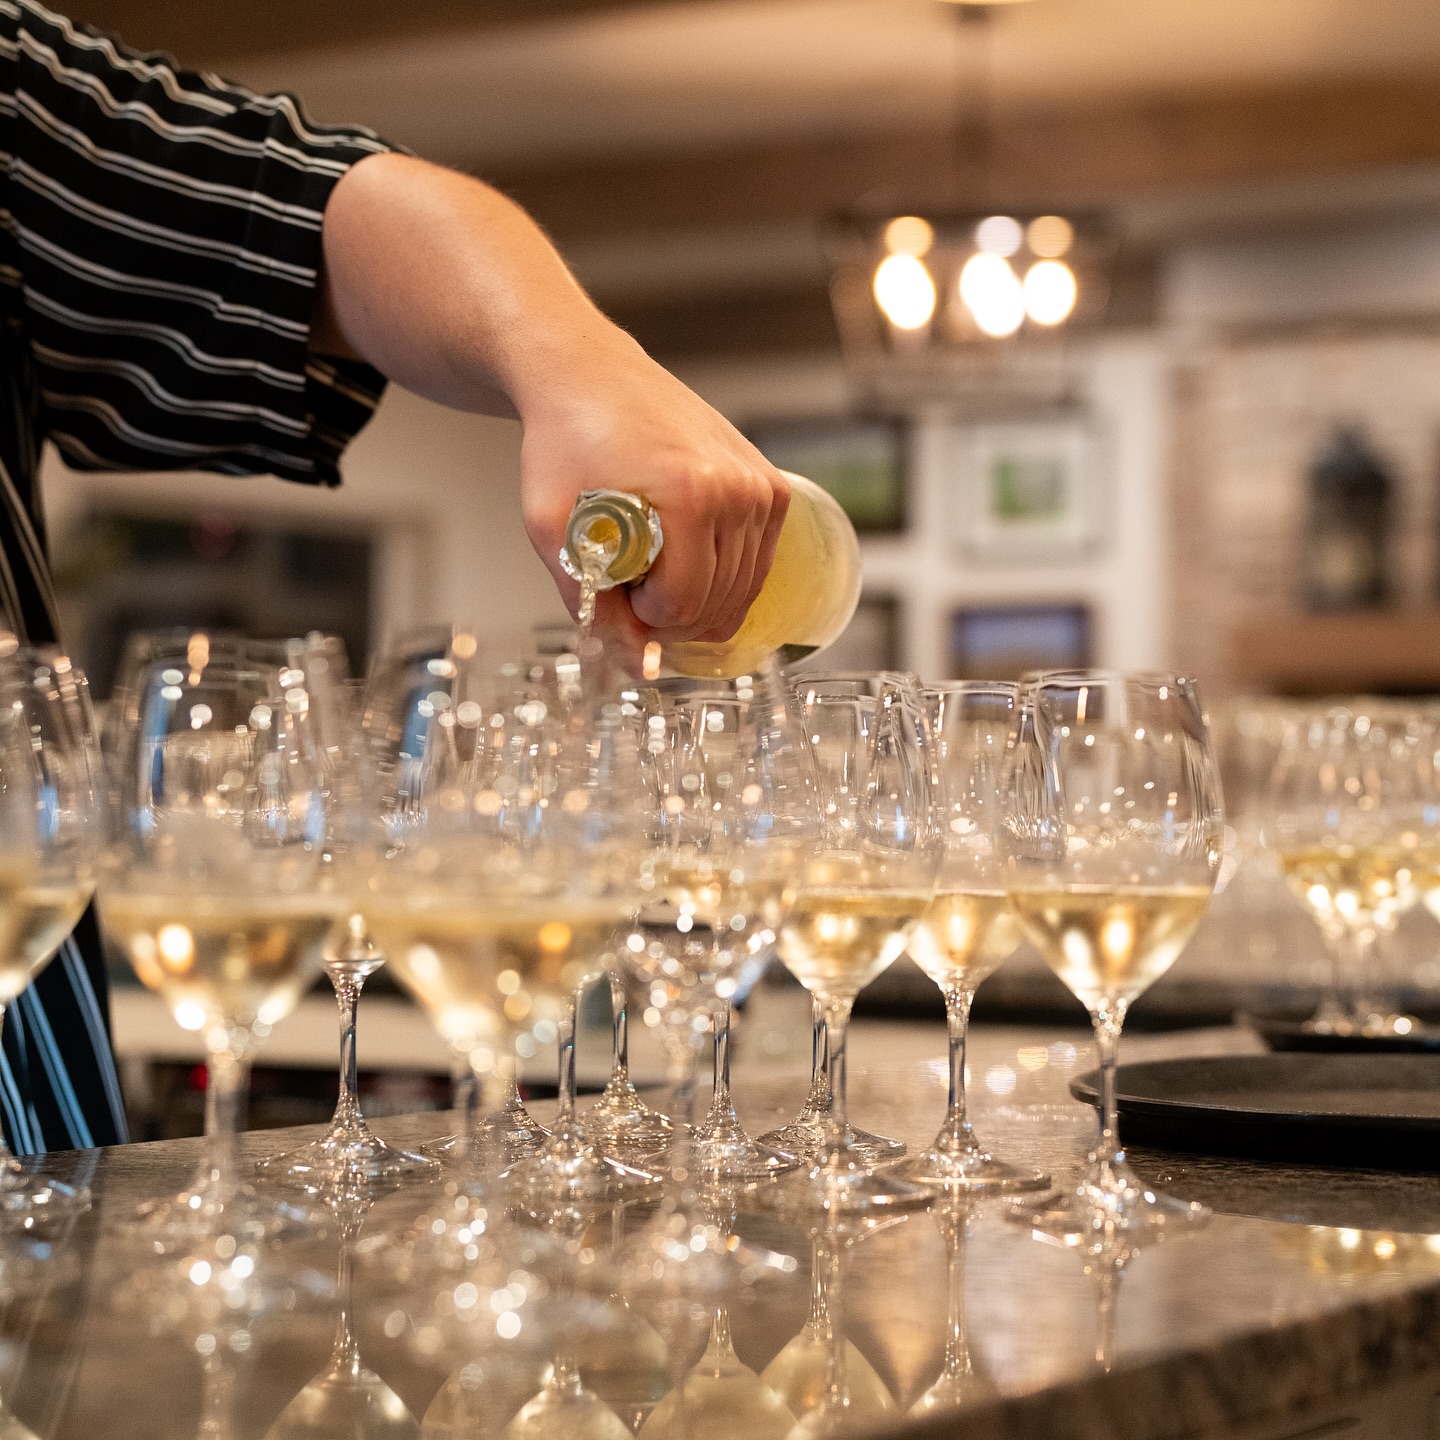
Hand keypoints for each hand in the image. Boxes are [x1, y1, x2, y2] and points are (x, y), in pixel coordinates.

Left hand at [517, 328, 789, 645]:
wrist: (589, 375)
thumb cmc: (566, 442)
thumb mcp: (553, 528)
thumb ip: (589, 602)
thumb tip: (633, 662)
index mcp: (690, 495)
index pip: (682, 607)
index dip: (642, 619)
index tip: (617, 589)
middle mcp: (738, 490)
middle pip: (717, 608)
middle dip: (670, 616)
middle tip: (631, 584)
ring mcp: (762, 488)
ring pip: (742, 595)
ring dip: (697, 600)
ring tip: (654, 566)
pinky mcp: (773, 488)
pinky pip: (756, 568)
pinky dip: (722, 579)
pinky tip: (683, 555)